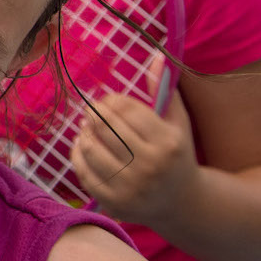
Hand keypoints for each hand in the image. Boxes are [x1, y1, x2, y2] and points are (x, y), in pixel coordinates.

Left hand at [70, 57, 198, 224]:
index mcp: (168, 142)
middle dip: (94, 113)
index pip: (126, 109)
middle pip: (107, 127)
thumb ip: (166, 91)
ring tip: (86, 127)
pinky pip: (84, 171)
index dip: (111, 100)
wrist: (182, 203)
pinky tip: (82, 145)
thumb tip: (157, 57)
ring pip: (92, 148)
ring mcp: (132, 186)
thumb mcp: (178, 123)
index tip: (107, 100)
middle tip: (91, 110)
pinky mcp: (115, 202)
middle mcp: (151, 165)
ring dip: (84, 132)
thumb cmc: (176, 155)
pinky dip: (78, 154)